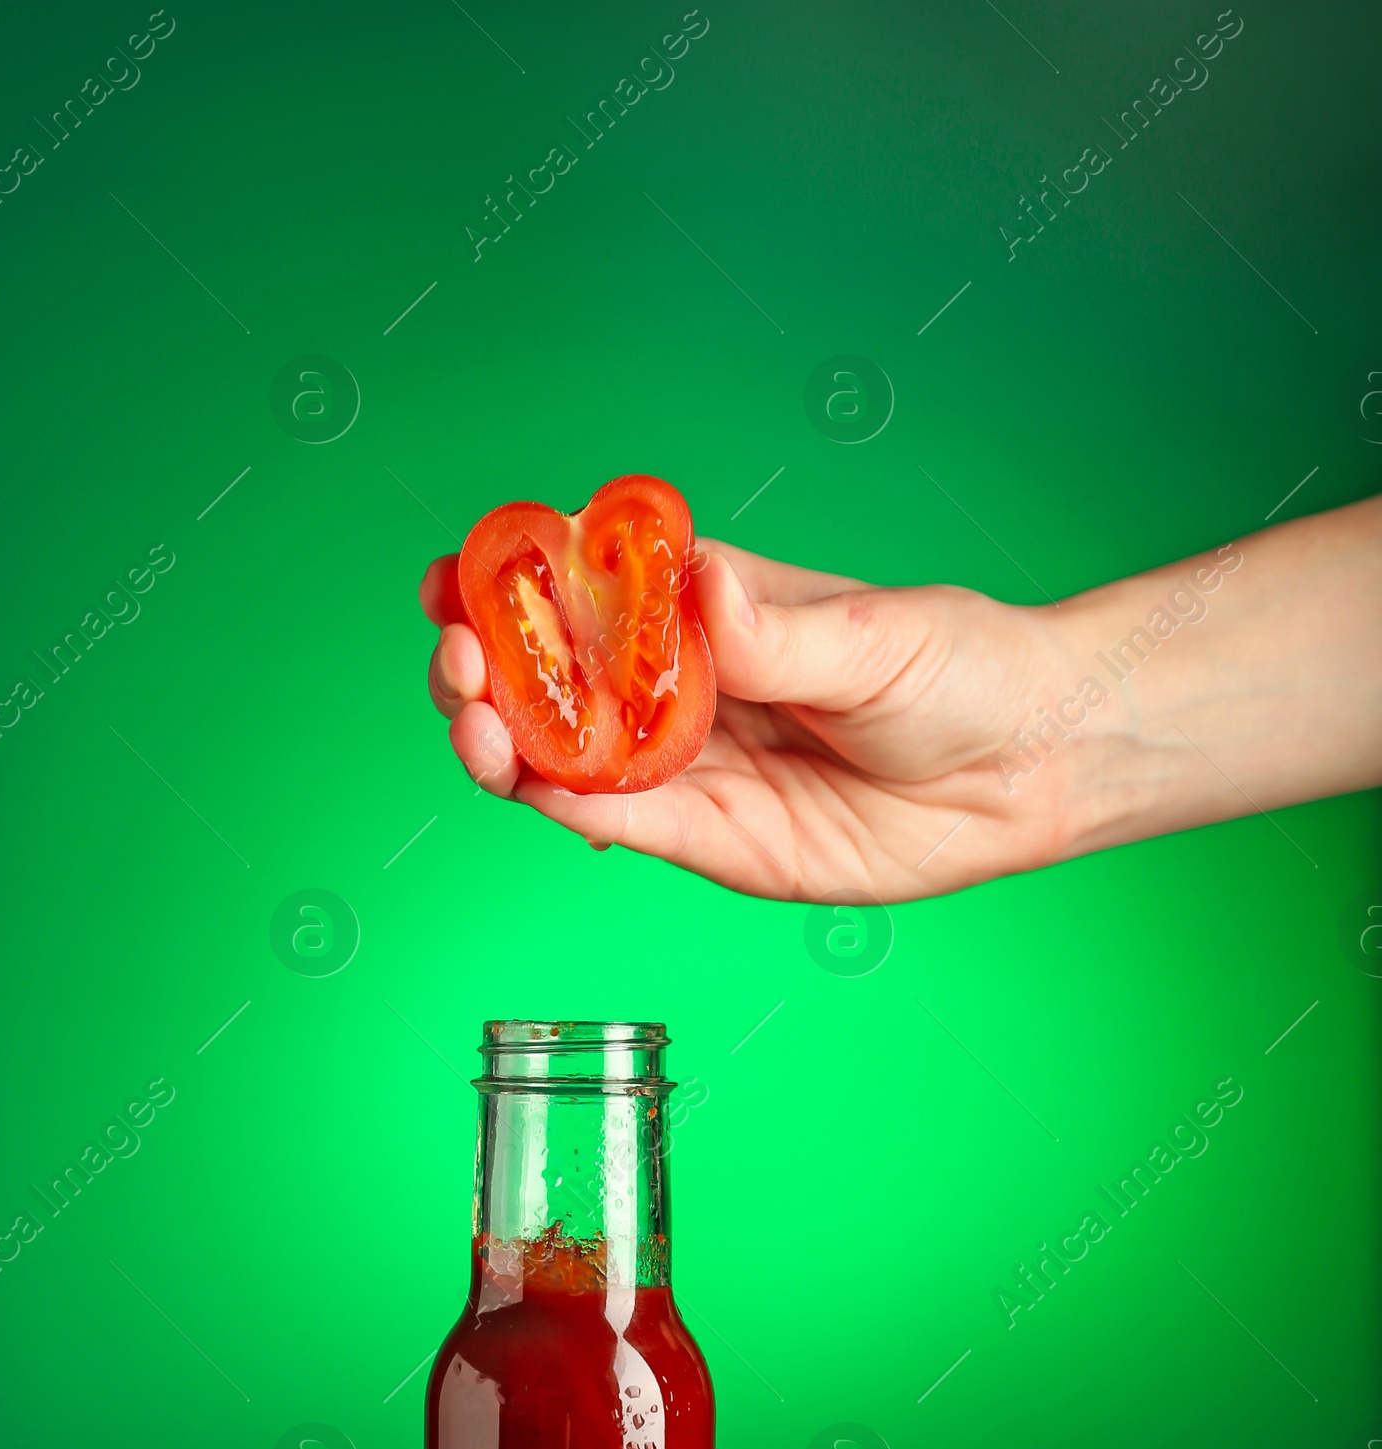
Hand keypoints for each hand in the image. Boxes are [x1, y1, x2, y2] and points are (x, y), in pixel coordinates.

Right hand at [420, 540, 1091, 902]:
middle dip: (485, 669)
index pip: (581, 586)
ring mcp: (690, 765)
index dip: (506, 581)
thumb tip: (702, 590)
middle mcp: (681, 686)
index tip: (450, 578)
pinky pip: (620, 823)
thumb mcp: (875, 638)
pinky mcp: (712, 839)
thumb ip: (777, 632)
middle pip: (551, 678)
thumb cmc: (962, 671)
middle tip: (461, 668)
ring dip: (505, 741)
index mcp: (706, 607)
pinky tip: (529, 784)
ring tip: (478, 728)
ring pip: (565, 756)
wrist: (1028, 768)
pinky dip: (564, 806)